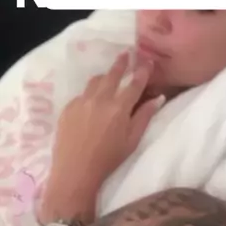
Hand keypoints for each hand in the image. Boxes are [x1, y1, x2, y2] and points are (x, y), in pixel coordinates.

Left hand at [40, 54, 164, 221]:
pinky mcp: (68, 108)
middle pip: (113, 74)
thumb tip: (158, 98)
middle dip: (121, 63)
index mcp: (119, 108)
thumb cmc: (108, 159)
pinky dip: (90, 94)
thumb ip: (144, 116)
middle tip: (126, 53)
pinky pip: (82, 94)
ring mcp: (82, 102)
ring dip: (104, 76)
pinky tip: (91, 102)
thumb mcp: (132, 140)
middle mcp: (100, 99)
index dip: (143, 71)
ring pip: (95, 81)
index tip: (148, 61)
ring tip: (108, 75)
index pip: (135, 83)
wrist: (75, 172)